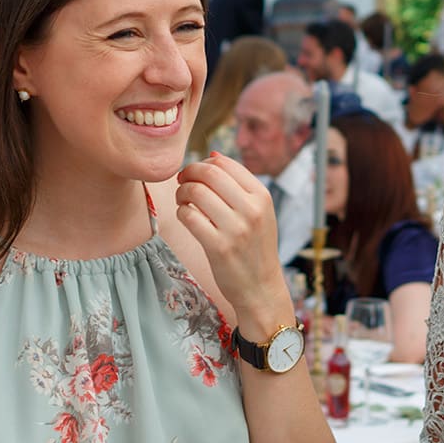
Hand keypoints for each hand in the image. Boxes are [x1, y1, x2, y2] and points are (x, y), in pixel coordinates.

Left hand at [172, 154, 286, 335]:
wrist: (261, 288)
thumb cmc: (255, 247)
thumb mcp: (258, 212)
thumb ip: (238, 185)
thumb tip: (212, 155)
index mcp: (262, 196)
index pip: (225, 164)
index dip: (203, 163)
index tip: (196, 173)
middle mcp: (251, 210)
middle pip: (209, 173)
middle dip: (189, 173)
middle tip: (182, 181)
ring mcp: (236, 229)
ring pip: (196, 192)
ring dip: (182, 192)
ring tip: (183, 200)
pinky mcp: (218, 247)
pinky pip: (189, 216)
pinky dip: (181, 212)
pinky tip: (186, 216)